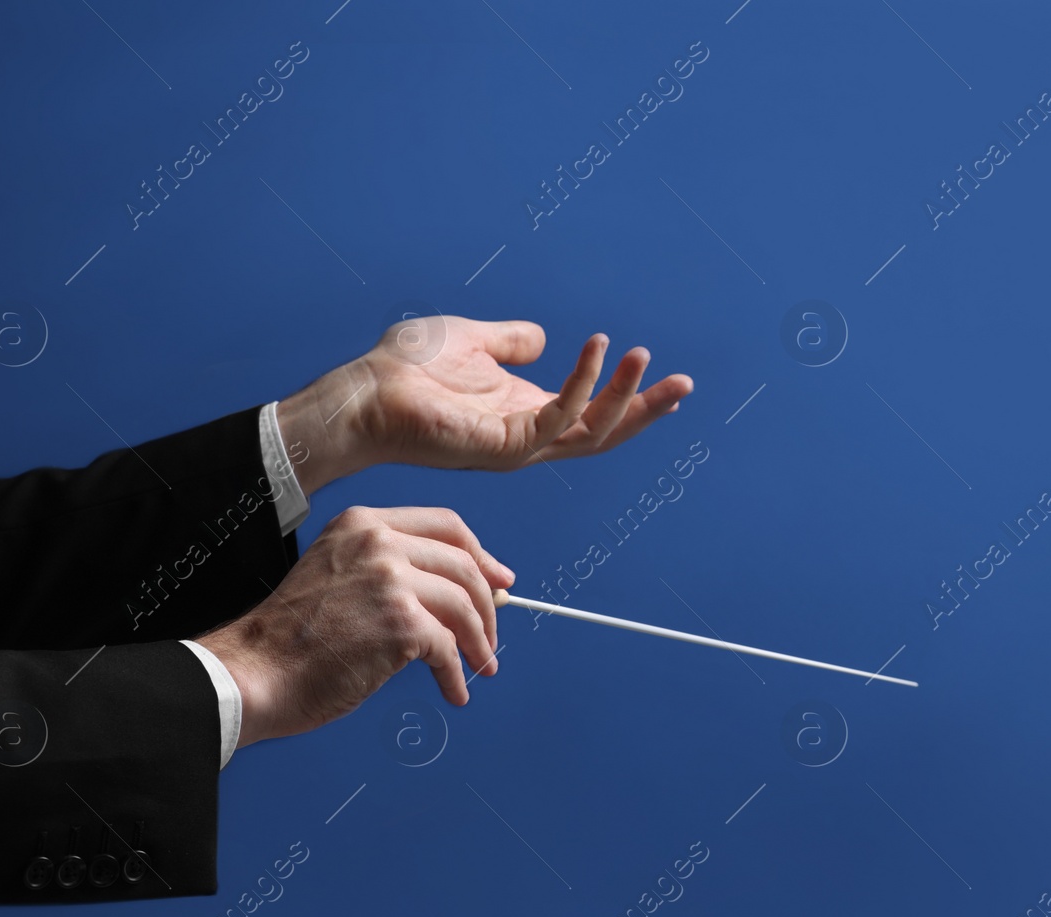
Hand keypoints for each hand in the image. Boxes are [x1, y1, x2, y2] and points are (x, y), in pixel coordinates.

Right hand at [197, 506, 512, 746]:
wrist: (254, 672)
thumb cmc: (291, 639)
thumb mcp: (338, 575)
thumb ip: (389, 571)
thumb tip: (456, 594)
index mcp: (363, 524)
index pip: (445, 525)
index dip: (480, 555)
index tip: (500, 580)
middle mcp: (379, 542)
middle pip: (464, 565)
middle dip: (488, 605)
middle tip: (492, 636)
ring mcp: (391, 579)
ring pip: (464, 605)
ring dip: (480, 642)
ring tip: (481, 666)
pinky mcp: (400, 623)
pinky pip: (449, 648)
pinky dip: (457, 674)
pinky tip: (454, 690)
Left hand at [277, 317, 693, 490]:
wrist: (366, 393)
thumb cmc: (408, 369)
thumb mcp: (472, 339)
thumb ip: (511, 340)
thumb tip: (541, 337)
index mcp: (525, 413)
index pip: (591, 413)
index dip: (628, 396)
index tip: (659, 370)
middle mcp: (529, 436)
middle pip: (604, 433)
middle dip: (646, 410)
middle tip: (684, 385)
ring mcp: (519, 446)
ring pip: (591, 432)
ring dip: (624, 397)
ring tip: (641, 356)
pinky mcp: (505, 445)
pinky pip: (559, 417)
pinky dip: (583, 384)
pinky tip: (596, 350)